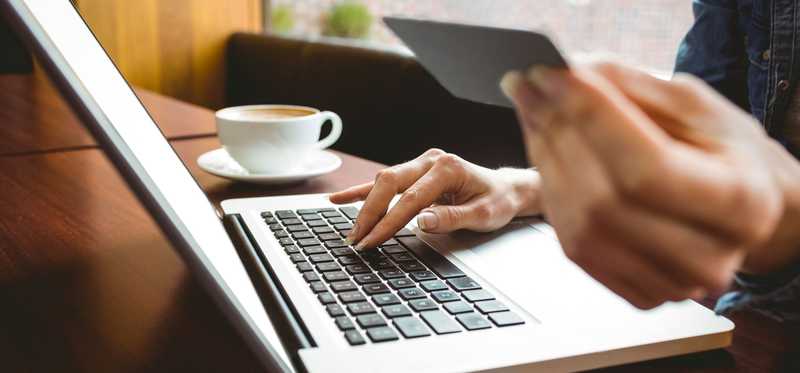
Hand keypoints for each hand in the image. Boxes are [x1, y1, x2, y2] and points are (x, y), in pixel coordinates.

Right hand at [329, 149, 541, 249]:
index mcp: (447, 168)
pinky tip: (340, 200)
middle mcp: (431, 160)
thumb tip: (421, 222)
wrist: (506, 189)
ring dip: (364, 206)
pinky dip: (362, 192)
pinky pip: (385, 182)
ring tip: (352, 231)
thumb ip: (452, 217)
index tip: (373, 241)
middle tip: (358, 240)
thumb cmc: (498, 200)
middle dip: (370, 214)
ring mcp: (421, 164)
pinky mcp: (415, 171)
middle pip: (389, 184)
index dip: (389, 222)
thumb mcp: (483, 214)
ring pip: (383, 181)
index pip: (410, 198)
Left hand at [501, 62, 787, 308]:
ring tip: (535, 114)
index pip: (647, 167)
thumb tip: (572, 74)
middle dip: (557, 134)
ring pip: (581, 228)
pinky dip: (551, 194)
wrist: (741, 204)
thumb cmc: (723, 151)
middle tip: (530, 89)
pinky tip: (547, 153)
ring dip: (546, 162)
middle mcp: (708, 256)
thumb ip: (633, 88)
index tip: (551, 76)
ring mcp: (671, 283)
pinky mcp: (637, 294)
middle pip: (606, 202)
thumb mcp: (694, 104)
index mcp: (740, 203)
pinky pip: (574, 245)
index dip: (590, 119)